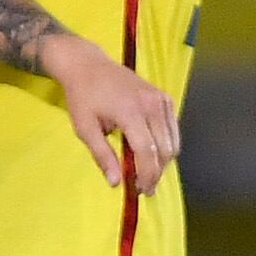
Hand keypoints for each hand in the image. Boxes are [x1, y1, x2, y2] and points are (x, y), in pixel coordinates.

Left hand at [43, 34, 179, 191]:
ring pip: (173, 141)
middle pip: (165, 149)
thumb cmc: (82, 97)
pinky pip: (173, 128)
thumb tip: (116, 183)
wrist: (88, 65)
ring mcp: (161, 99)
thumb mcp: (85, 129)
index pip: (147, 151)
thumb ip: (102, 156)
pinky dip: (166, 144)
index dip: (146, 175)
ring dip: (163, 161)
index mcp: (130, 111)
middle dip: (157, 172)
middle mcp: (151, 104)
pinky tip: (151, 152)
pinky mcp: (164, 97)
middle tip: (144, 186)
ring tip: (147, 172)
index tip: (140, 190)